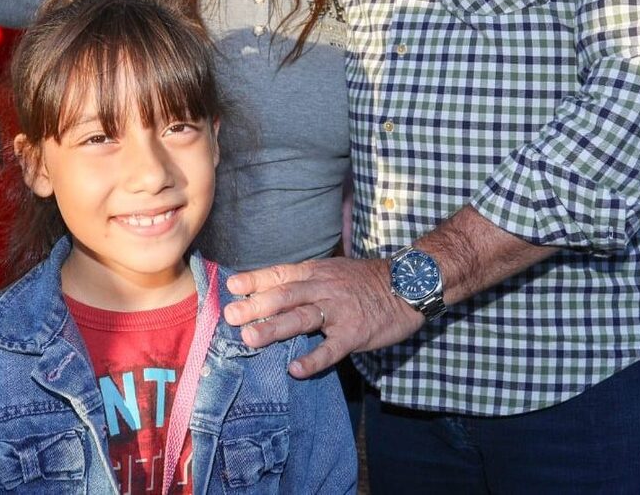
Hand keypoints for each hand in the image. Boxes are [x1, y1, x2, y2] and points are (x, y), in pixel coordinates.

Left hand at [224, 258, 423, 378]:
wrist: (409, 284)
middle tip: (230, 316)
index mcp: (316, 273)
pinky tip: (296, 369)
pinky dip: (313, 359)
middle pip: (285, 296)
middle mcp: (324, 288)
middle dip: (255, 306)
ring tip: (250, 338)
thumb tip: (267, 290)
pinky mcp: (355, 333)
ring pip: (303, 318)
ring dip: (275, 328)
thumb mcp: (333, 270)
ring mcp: (339, 311)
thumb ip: (303, 281)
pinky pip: (331, 349)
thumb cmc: (365, 281)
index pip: (280, 274)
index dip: (255, 279)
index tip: (231, 286)